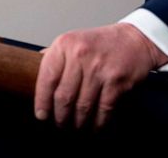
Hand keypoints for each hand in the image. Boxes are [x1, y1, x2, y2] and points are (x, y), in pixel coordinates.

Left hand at [34, 23, 167, 128]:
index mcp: (65, 44)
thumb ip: (55, 55)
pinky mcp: (116, 81)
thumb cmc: (102, 43)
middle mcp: (80, 55)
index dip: (42, 101)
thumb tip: (32, 70)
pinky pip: (103, 110)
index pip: (47, 78)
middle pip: (63, 96)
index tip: (41, 115)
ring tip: (75, 128)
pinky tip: (94, 127)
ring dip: (78, 123)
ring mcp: (99, 68)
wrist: (135, 39)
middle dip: (60, 117)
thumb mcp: (73, 40)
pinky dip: (97, 123)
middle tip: (59, 125)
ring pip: (82, 106)